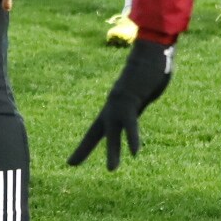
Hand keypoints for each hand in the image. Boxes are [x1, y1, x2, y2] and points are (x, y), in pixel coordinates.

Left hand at [69, 38, 172, 169]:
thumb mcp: (141, 88)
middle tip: (70, 164)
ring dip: (113, 151)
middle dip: (83, 149)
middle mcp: (113, 106)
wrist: (150, 50)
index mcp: (114, 106)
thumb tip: (139, 101)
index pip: (96, 129)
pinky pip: (132, 122)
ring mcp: (121, 104)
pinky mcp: (132, 101)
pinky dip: (133, 137)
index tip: (71, 161)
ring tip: (112, 170)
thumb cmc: (149, 66)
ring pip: (113, 131)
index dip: (84, 146)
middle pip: (96, 132)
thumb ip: (137, 98)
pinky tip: (134, 152)